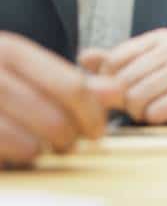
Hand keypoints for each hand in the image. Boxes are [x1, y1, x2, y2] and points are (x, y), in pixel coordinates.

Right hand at [0, 32, 119, 167]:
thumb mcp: (23, 70)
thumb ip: (68, 81)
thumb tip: (116, 93)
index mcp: (9, 50)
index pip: (70, 85)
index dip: (92, 114)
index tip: (99, 132)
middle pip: (49, 114)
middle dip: (68, 136)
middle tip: (72, 144)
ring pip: (20, 137)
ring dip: (39, 150)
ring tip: (43, 150)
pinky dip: (11, 156)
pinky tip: (16, 155)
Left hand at [79, 29, 166, 134]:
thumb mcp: (142, 72)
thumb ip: (112, 66)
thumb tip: (83, 57)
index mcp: (161, 38)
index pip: (114, 60)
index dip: (110, 82)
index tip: (125, 90)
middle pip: (123, 81)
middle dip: (125, 100)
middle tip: (142, 103)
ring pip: (136, 97)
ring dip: (139, 112)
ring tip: (153, 108)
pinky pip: (155, 111)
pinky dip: (155, 119)